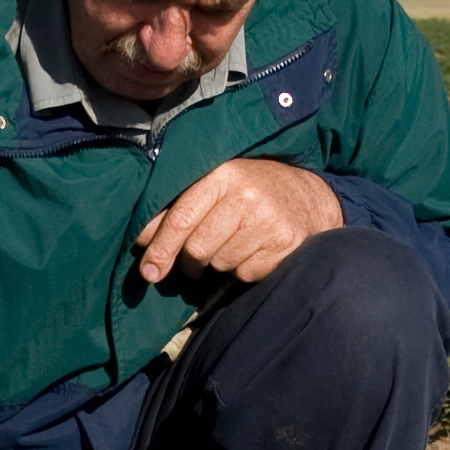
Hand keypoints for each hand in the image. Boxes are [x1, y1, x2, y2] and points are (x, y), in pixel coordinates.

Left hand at [134, 158, 340, 285]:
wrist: (308, 197)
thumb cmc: (249, 193)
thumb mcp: (215, 187)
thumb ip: (178, 209)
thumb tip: (141, 239)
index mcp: (222, 175)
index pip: (181, 218)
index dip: (160, 248)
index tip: (148, 271)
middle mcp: (245, 196)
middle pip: (197, 249)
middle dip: (190, 262)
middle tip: (196, 258)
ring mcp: (267, 221)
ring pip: (220, 264)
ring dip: (219, 263)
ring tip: (234, 244)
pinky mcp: (284, 245)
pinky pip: (244, 275)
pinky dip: (242, 270)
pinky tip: (254, 251)